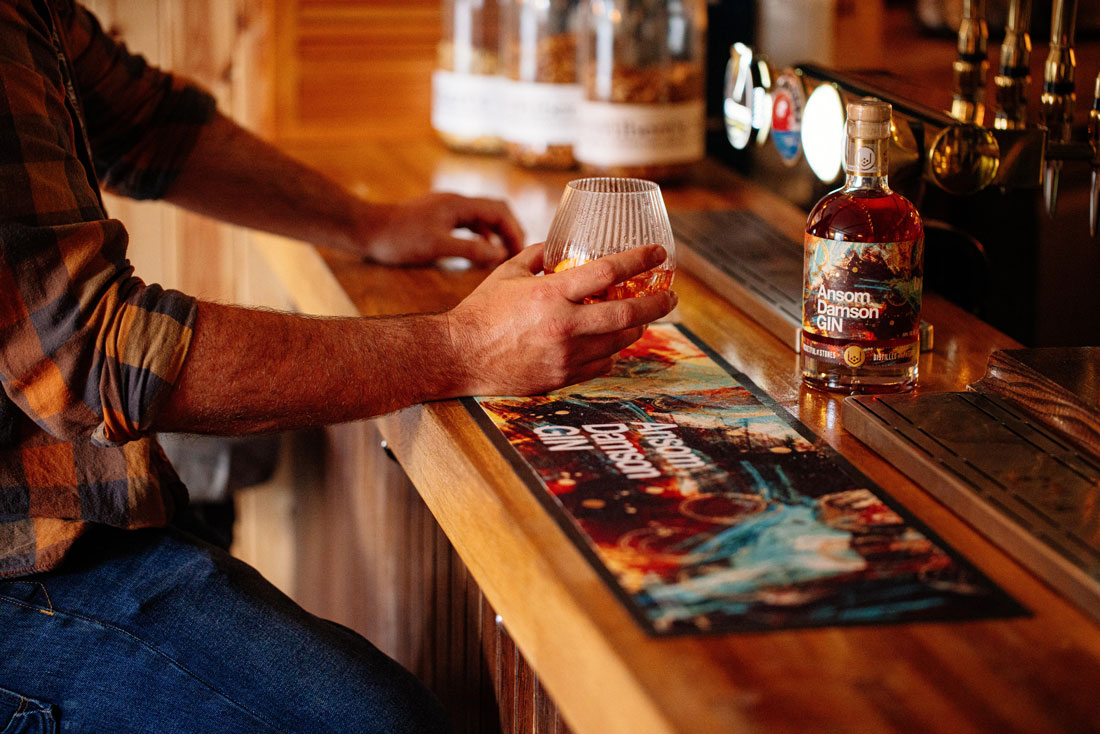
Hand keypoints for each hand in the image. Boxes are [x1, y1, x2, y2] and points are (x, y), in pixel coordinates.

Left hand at [356, 192, 524, 266]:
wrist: (367, 229)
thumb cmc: (399, 238)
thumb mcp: (438, 247)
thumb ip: (471, 250)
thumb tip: (500, 254)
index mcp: (459, 204)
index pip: (500, 211)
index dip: (515, 230)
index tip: (522, 251)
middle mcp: (456, 202)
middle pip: (494, 211)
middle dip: (509, 231)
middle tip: (517, 254)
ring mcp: (446, 209)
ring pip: (481, 218)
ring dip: (495, 234)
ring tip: (502, 255)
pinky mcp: (438, 218)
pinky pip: (468, 224)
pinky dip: (479, 236)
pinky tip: (479, 251)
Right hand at [443, 243, 676, 395]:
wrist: (458, 356)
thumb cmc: (481, 311)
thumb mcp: (508, 272)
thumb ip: (539, 257)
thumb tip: (561, 247)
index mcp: (550, 294)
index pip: (607, 272)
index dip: (638, 260)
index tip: (658, 253)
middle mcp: (563, 326)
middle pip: (627, 315)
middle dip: (656, 304)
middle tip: (670, 296)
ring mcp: (564, 356)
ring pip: (618, 343)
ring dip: (636, 328)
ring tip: (642, 317)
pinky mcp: (561, 378)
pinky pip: (601, 364)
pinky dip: (611, 352)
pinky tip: (610, 343)